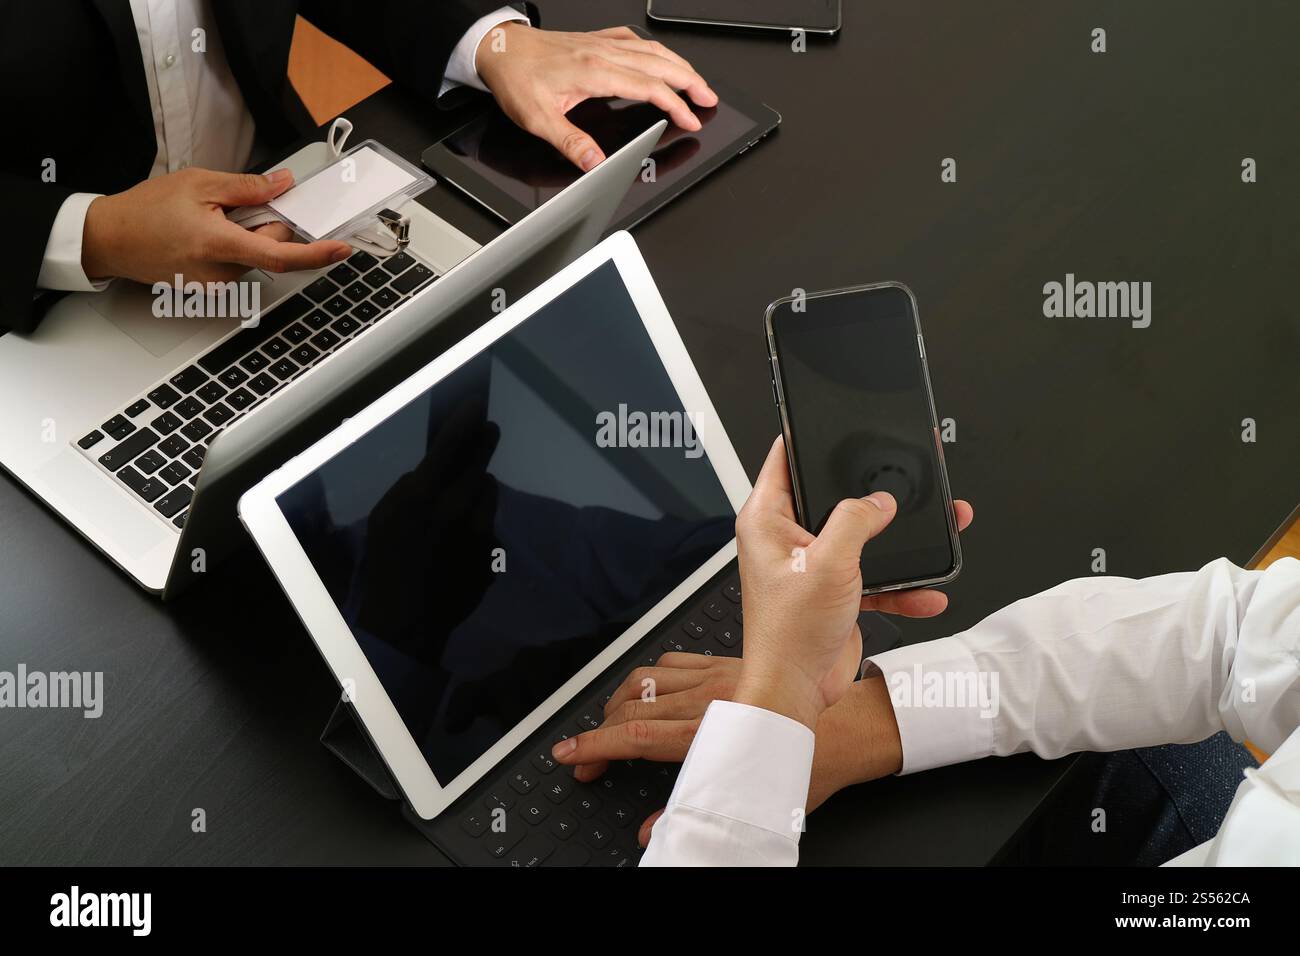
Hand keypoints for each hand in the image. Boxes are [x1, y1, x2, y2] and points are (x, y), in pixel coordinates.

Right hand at [82, 167, 352, 283]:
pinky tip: (206, 234)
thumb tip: (283, 184)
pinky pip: (240, 263)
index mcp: (219, 245)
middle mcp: (222, 273)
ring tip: (210, 220)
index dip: (316, 254)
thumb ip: (247, 187)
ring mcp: (217, 285)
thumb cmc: (145, 211)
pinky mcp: (212, 289)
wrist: (110, 239)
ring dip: (248, 234)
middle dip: (269, 224)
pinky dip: (235, 244)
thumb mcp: (198, 184)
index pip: (281, 255)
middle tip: (238, 205)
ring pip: (256, 256)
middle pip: (271, 249)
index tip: (341, 250)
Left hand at [475, 23, 717, 170]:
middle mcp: (603, 53)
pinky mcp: (594, 40)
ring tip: (695, 81)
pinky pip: (634, 41)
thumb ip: (571, 143)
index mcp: (595, 72)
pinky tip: (658, 57)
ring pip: (651, 50)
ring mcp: (601, 44)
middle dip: (690, 82)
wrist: (498, 50)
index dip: (675, 106)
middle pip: (660, 65)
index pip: (649, 88)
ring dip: (678, 64)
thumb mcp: (539, 119)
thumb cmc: (517, 79)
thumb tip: (596, 163)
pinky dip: (654, 50)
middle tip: (709, 98)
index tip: (691, 120)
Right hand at [554, 654, 906, 846]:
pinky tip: (646, 688)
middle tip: (585, 756)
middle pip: (632, 708)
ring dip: (618, 700)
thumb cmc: (812, 763)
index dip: (594, 747)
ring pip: (646, 679)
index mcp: (716, 736)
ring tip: (608, 723)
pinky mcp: (727, 664)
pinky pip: (674, 660)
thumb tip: (656, 830)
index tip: (569, 755)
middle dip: (598, 731)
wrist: (851, 726)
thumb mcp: (758, 804)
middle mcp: (712, 700)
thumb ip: (698, 815)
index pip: (638, 739)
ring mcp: (718, 677)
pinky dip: (650, 675)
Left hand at [730, 436, 924, 727]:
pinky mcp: (834, 590)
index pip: (786, 458)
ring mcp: (812, 563)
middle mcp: (786, 536)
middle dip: (874, 492)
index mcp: (767, 518)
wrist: (797, 692)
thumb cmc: (789, 633)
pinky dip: (901, 584)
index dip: (811, 436)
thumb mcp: (827, 563)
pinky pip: (874, 575)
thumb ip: (856, 521)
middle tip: (907, 474)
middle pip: (835, 495)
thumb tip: (880, 499)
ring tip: (937, 528)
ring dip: (899, 541)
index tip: (837, 418)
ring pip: (863, 536)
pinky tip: (927, 591)